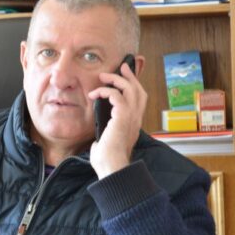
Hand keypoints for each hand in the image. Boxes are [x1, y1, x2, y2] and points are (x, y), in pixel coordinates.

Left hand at [88, 62, 146, 178]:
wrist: (112, 168)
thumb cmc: (108, 161)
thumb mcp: (106, 146)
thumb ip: (105, 140)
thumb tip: (97, 141)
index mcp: (133, 125)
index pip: (139, 101)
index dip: (134, 87)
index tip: (125, 78)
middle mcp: (135, 119)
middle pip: (139, 91)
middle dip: (130, 77)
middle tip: (121, 67)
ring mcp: (131, 118)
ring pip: (130, 89)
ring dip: (116, 79)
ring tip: (103, 76)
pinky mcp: (122, 117)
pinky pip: (116, 95)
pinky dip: (105, 91)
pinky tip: (95, 94)